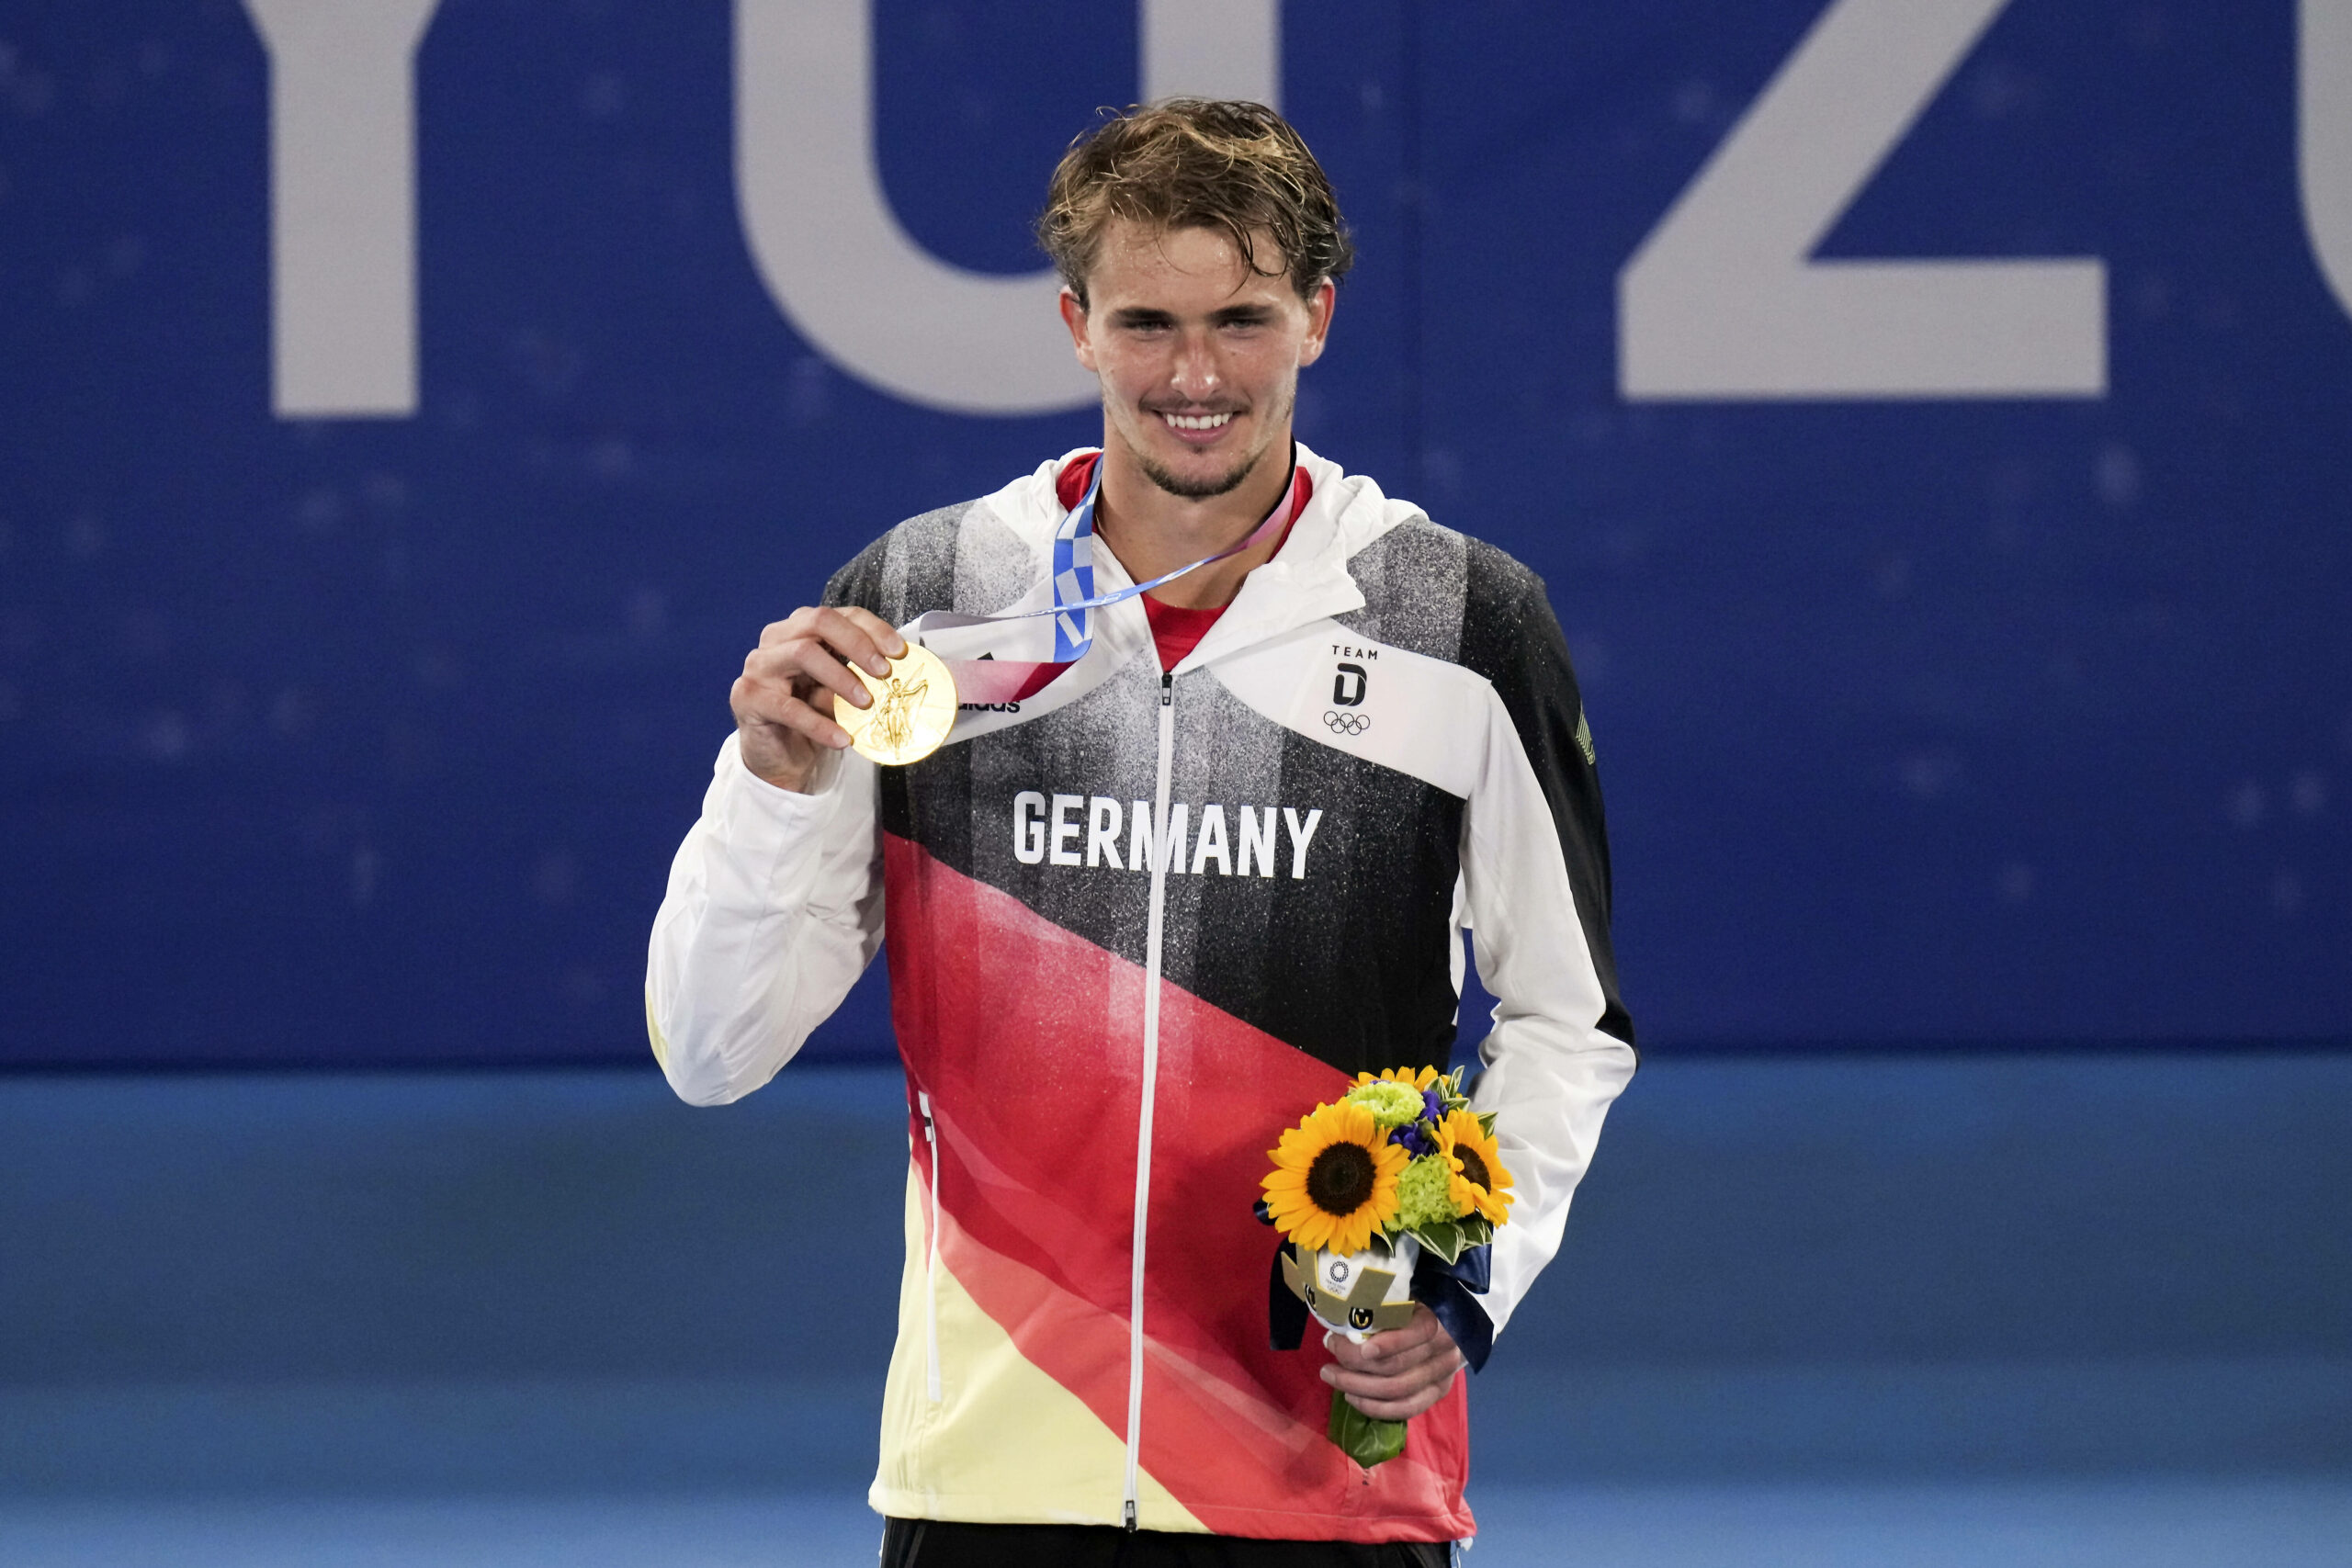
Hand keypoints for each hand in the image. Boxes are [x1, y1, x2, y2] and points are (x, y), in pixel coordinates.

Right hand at [730, 606, 906, 791]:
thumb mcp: (842, 688)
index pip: (840, 614)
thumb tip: (900, 666)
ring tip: (866, 703)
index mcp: (801, 628)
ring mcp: (759, 665)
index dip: (872, 628)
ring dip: (841, 678)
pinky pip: (787, 707)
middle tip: (884, 672)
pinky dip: (819, 724)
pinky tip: (842, 738)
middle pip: (819, 621)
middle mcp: (777, 638)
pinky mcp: (747, 697)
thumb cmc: (813, 713)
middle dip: (858, 644)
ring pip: (802, 653)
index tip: (899, 652)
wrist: (779, 754)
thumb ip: (861, 671)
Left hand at [1319, 1304, 1463, 1420]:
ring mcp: (1443, 1376)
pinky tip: (1352, 1398)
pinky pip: (1405, 1409)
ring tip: (1331, 1375)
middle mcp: (1445, 1351)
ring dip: (1358, 1387)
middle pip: (1399, 1366)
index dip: (1391, 1343)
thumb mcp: (1404, 1295)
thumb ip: (1383, 1303)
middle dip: (1356, 1364)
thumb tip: (1341, 1312)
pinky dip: (1375, 1407)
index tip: (1361, 1347)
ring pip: (1397, 1391)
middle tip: (1329, 1352)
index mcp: (1439, 1320)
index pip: (1418, 1333)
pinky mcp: (1436, 1394)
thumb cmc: (1416, 1304)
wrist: (1449, 1324)